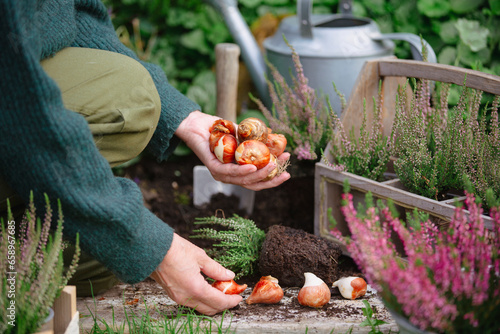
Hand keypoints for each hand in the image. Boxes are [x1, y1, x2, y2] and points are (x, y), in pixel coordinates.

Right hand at [150, 233, 241, 314]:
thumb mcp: (200, 257)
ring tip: (221, 290)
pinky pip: (191, 302)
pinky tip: (207, 288)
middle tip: (233, 294)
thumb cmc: (175, 250)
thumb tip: (229, 275)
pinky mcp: (173, 294)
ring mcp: (178, 298)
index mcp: (196, 289)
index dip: (231, 301)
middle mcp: (187, 297)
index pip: (219, 302)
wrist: (151, 249)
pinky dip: (202, 299)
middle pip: (210, 309)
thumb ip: (216, 269)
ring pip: (200, 307)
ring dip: (212, 302)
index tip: (239, 296)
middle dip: (223, 304)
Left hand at [175, 111, 290, 190]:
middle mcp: (229, 176)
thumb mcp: (242, 135)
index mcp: (237, 172)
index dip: (273, 179)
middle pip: (252, 184)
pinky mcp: (211, 167)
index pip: (257, 181)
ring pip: (242, 180)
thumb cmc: (220, 130)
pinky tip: (253, 167)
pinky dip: (242, 171)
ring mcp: (220, 173)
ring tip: (272, 166)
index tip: (287, 173)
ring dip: (260, 174)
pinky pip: (229, 172)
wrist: (198, 124)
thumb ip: (255, 140)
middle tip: (285, 172)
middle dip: (271, 180)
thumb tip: (275, 137)